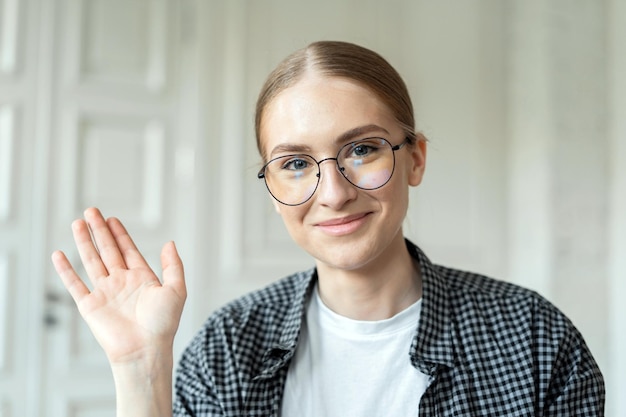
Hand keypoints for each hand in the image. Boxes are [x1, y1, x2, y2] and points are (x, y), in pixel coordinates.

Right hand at [51, 207, 186, 364]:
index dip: (120, 234)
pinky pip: (75, 284)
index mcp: (141, 278)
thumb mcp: (176, 290)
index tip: (112, 219)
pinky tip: (59, 255)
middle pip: (107, 250)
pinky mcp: (90, 306)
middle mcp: (121, 282)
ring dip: (84, 242)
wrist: (144, 350)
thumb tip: (170, 242)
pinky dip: (66, 270)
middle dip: (99, 230)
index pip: (128, 250)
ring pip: (91, 261)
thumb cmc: (163, 324)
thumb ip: (173, 266)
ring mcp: (105, 293)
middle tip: (92, 211)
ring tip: (77, 223)